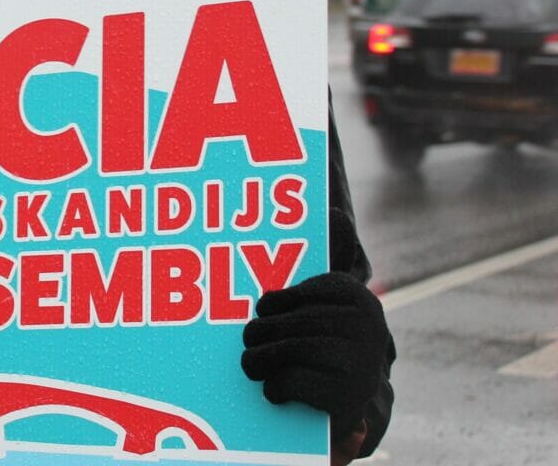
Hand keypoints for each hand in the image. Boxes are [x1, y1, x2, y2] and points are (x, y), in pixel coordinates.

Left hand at [240, 209, 388, 448]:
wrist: (357, 407)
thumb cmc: (328, 344)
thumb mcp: (327, 302)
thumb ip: (329, 258)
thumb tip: (336, 211)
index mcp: (358, 296)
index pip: (293, 293)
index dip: (273, 306)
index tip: (267, 313)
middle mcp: (368, 325)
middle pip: (284, 322)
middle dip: (257, 335)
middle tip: (248, 342)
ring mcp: (361, 361)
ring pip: (284, 351)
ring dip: (257, 361)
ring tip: (252, 364)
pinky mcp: (347, 397)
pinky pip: (289, 382)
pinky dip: (274, 388)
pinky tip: (276, 390)